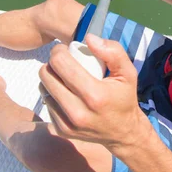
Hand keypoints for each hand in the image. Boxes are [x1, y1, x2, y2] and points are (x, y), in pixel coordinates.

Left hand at [38, 34, 148, 149]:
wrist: (123, 133)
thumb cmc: (125, 98)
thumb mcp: (128, 72)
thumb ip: (113, 51)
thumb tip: (88, 38)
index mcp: (94, 95)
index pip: (60, 63)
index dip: (59, 51)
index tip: (66, 49)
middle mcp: (77, 112)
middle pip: (46, 75)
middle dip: (53, 62)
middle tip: (64, 61)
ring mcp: (67, 123)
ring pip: (43, 88)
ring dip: (50, 78)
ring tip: (64, 76)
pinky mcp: (61, 130)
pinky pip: (46, 103)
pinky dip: (53, 93)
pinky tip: (66, 92)